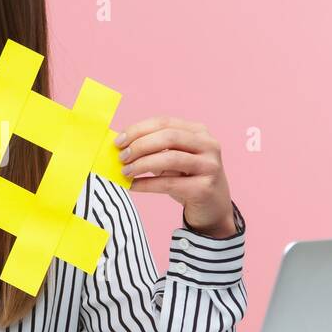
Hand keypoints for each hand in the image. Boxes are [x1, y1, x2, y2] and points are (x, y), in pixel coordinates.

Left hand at [115, 116, 235, 237]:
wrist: (213, 209)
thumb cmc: (187, 180)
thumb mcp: (172, 160)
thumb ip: (154, 149)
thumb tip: (121, 145)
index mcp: (199, 132)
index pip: (164, 122)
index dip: (138, 129)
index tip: (118, 141)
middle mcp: (208, 145)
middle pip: (168, 137)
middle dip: (140, 145)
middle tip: (121, 157)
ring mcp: (209, 166)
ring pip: (170, 158)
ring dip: (142, 164)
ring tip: (125, 172)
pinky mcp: (204, 188)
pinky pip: (169, 183)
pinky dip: (147, 184)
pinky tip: (132, 186)